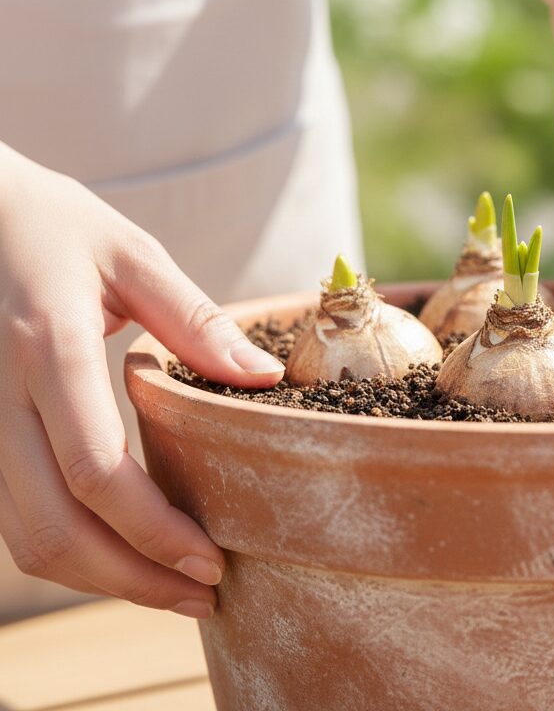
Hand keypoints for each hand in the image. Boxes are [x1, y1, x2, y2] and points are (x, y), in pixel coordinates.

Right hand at [0, 146, 283, 616]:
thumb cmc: (55, 225)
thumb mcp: (131, 255)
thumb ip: (194, 320)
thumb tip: (263, 381)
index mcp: (46, 347)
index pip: (94, 469)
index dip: (154, 530)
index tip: (212, 558)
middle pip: (52, 527)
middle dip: (131, 578)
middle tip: (203, 593)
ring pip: (24, 535)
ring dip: (99, 577)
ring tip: (173, 587)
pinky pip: (13, 513)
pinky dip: (69, 547)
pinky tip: (124, 550)